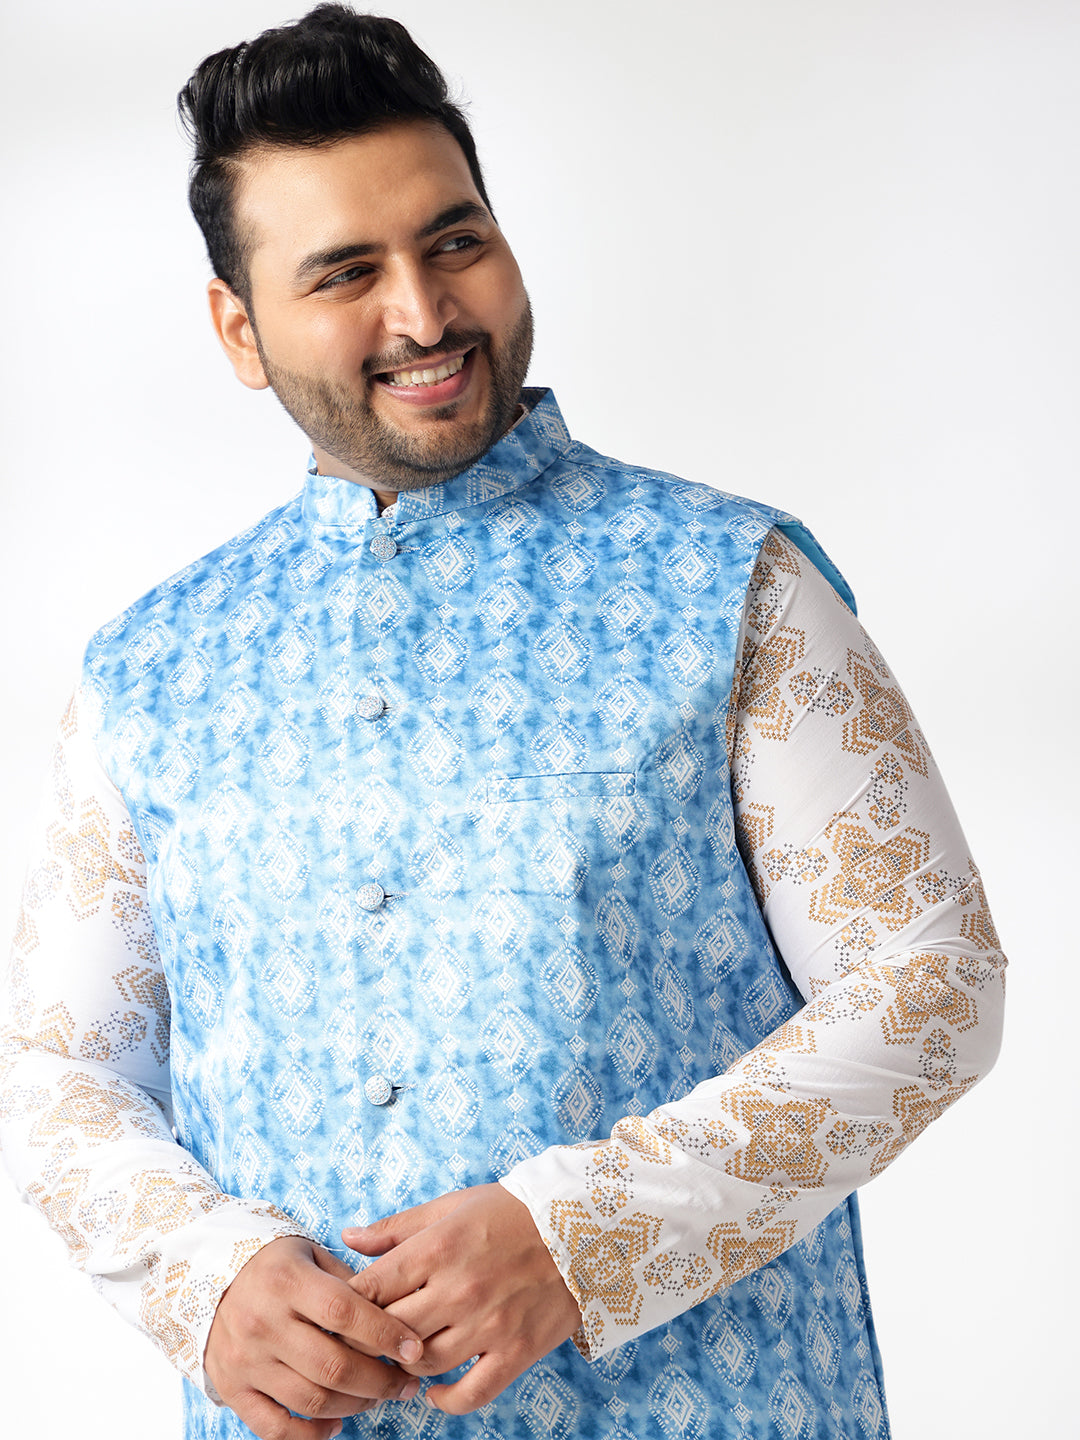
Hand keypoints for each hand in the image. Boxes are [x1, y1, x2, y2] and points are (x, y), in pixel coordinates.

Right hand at [205, 1235, 424, 1439]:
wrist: (206, 1275)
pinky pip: (275, 1428)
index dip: (385, 1334)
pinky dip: (310, 1434)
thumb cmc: (274, 1264)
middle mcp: (263, 1322)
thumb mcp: (309, 1253)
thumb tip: (395, 1315)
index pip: (345, 1312)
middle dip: (380, 1381)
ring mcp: (245, 1360)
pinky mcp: (232, 1388)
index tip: (414, 1348)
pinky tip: (336, 1423)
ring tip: (378, 1397)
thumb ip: (348, 1280)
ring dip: (355, 1406)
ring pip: (311, 1400)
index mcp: (288, 1281)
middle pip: (333, 1366)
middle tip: (406, 1383)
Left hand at [342, 1184, 582, 1414]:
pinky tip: (435, 1390)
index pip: (371, 1288)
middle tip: (367, 1340)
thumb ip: (398, 1227)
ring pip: (424, 1363)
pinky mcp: (516, 1351)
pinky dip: (445, 1400)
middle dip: (371, 1339)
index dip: (348, 1305)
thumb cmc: (511, 1210)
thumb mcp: (452, 1206)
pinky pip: (471, 1393)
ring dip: (406, 1365)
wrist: (583, 1226)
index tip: (342, 1312)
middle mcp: (460, 1288)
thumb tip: (348, 1237)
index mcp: (439, 1247)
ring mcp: (489, 1324)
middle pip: (391, 1331)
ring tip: (403, 1356)